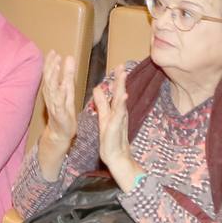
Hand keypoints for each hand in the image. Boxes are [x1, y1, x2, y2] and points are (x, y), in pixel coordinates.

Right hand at [39, 51, 79, 143]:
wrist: (61, 133)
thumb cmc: (64, 111)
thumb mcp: (68, 91)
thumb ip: (68, 75)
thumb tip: (69, 58)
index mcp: (52, 90)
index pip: (49, 74)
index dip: (50, 63)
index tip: (53, 52)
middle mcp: (50, 96)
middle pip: (48, 79)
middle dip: (50, 66)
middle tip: (54, 55)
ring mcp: (54, 105)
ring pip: (51, 89)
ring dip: (53, 77)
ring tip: (56, 65)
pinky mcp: (60, 113)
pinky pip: (58, 102)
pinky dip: (58, 93)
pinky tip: (60, 86)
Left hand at [92, 64, 138, 187]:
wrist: (116, 157)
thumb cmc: (110, 138)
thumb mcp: (104, 116)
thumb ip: (101, 103)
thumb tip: (98, 89)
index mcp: (115, 110)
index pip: (116, 91)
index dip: (117, 79)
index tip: (119, 66)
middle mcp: (119, 112)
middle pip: (120, 93)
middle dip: (121, 79)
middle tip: (122, 65)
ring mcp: (119, 119)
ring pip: (121, 100)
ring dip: (122, 87)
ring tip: (123, 75)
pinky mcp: (116, 127)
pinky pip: (119, 114)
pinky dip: (122, 105)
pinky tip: (124, 96)